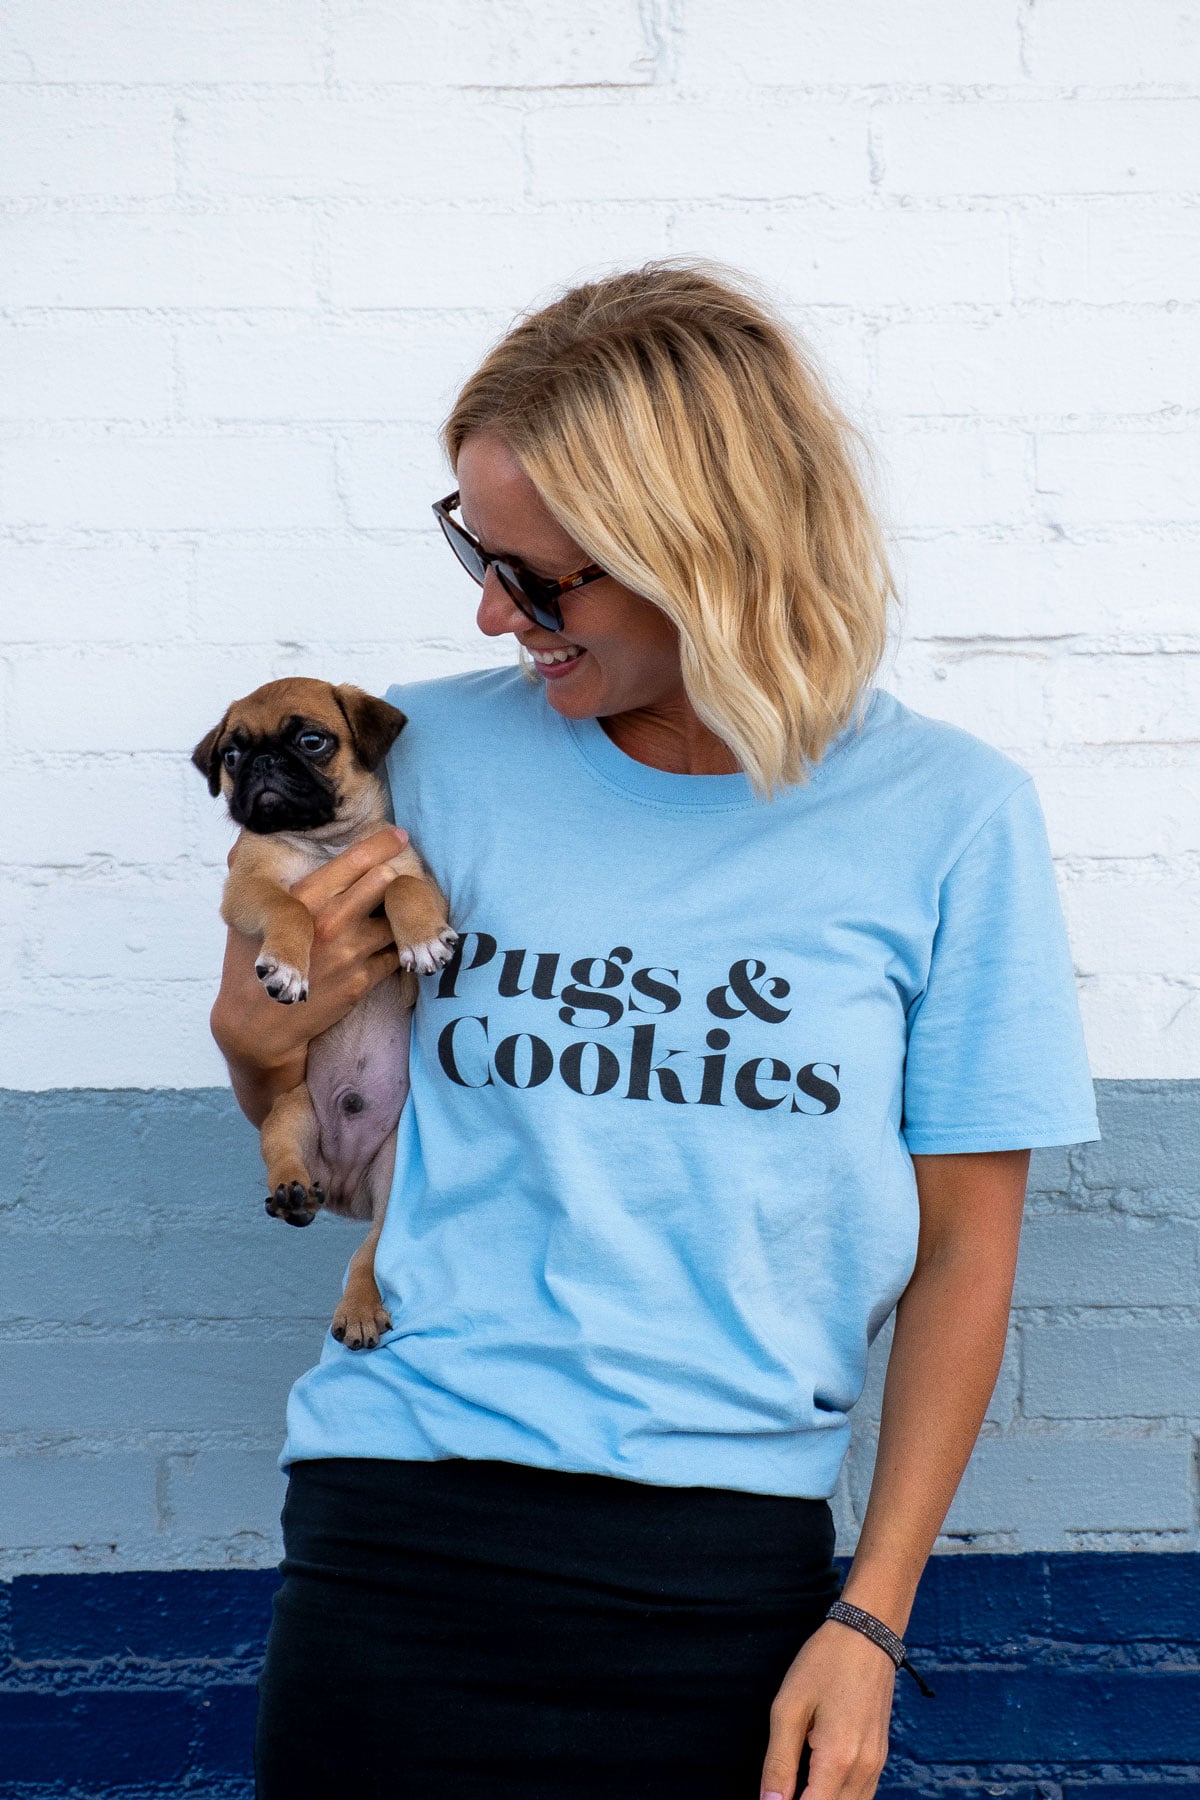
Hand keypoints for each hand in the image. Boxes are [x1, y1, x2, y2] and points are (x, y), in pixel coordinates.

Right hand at [210, 826, 410, 1075]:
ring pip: (395, 920)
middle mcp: (330, 923)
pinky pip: (395, 953)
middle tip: (407, 870)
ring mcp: (351, 953)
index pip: (353, 862)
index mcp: (301, 901)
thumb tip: (244, 837)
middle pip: (384, 884)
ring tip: (403, 910)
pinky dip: (398, 946)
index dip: (380, 845)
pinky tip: (393, 942)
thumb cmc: (249, 966)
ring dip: (400, 915)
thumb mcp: (245, 918)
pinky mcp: (363, 980)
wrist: (258, 1026)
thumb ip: (259, 881)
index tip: (398, 834)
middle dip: (396, 877)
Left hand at [760, 1621, 893, 1799]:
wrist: (867, 1635)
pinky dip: (839, 1797)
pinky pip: (861, 1796)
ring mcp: (876, 1766)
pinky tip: (819, 1782)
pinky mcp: (880, 1758)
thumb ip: (778, 1762)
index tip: (771, 1798)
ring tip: (797, 1784)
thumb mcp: (789, 1707)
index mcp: (838, 1759)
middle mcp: (863, 1770)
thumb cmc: (824, 1663)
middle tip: (781, 1789)